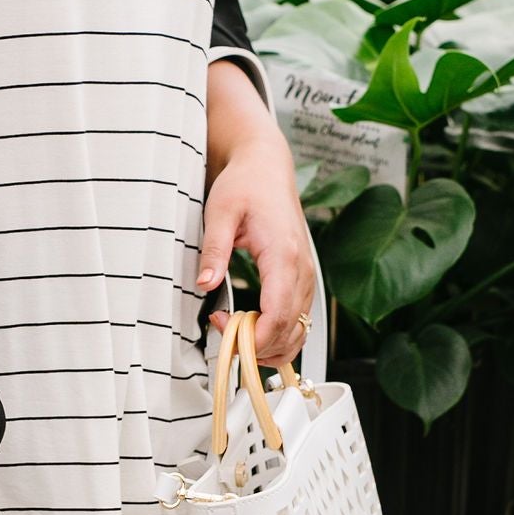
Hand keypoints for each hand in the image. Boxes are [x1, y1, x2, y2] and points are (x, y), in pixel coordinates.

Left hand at [200, 118, 313, 368]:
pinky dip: (280, 335)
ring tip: (236, 337)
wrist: (266, 168)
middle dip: (258, 346)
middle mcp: (303, 269)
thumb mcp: (220, 213)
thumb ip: (214, 251)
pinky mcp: (304, 278)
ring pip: (300, 330)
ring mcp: (308, 275)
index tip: (223, 331)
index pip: (277, 314)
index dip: (253, 337)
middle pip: (290, 329)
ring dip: (270, 346)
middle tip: (223, 337)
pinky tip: (254, 332)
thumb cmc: (245, 185)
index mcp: (284, 254)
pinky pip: (300, 319)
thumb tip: (205, 284)